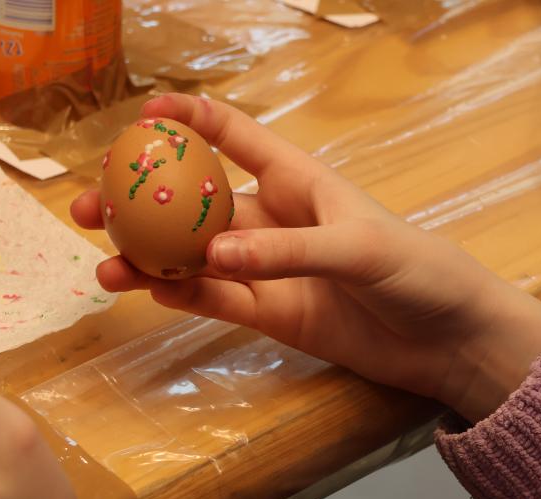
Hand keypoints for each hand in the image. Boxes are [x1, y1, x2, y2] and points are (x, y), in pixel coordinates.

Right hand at [72, 94, 540, 422]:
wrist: (448, 340)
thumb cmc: (418, 271)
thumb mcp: (358, 249)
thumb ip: (287, 250)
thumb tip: (213, 253)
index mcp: (296, 179)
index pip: (235, 136)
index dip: (189, 120)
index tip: (141, 115)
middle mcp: (271, 219)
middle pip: (193, 203)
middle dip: (142, 203)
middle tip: (92, 208)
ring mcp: (266, 268)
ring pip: (193, 257)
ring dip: (150, 259)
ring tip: (108, 267)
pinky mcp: (269, 313)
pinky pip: (215, 299)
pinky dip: (183, 295)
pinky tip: (151, 292)